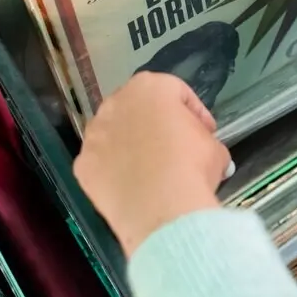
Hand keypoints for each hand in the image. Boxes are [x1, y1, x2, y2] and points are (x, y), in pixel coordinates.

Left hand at [73, 73, 229, 256]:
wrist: (163, 209)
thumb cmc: (192, 167)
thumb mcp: (214, 147)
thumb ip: (202, 137)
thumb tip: (200, 148)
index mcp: (150, 88)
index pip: (176, 92)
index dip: (194, 113)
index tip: (205, 132)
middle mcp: (115, 103)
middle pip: (138, 108)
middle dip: (156, 124)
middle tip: (175, 147)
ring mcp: (94, 135)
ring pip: (114, 134)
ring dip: (130, 145)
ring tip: (149, 169)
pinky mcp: (83, 164)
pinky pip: (101, 163)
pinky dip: (114, 171)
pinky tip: (131, 186)